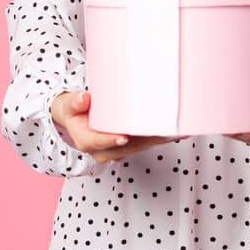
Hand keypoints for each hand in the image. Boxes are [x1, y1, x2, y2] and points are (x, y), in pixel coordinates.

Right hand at [50, 91, 181, 162]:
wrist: (77, 117)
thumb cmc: (74, 110)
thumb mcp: (68, 105)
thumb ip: (74, 102)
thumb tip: (84, 99)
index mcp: (87, 141)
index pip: (99, 143)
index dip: (111, 141)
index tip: (123, 137)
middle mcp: (105, 150)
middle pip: (128, 146)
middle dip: (147, 138)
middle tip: (166, 128)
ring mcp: (120, 149)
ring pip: (142, 146)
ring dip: (161, 138)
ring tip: (179, 127)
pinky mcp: (132, 145)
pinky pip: (149, 143)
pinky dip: (164, 136)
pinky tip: (181, 130)